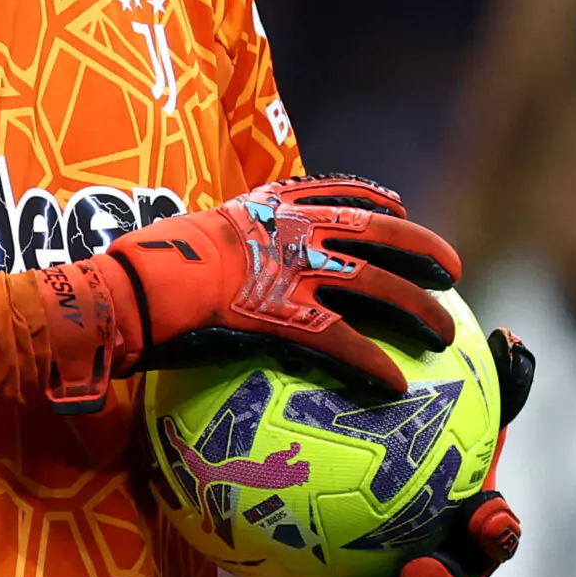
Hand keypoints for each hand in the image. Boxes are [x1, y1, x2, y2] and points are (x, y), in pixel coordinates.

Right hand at [32, 173, 461, 409]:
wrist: (124, 290)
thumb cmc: (141, 273)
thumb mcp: (186, 241)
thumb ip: (216, 252)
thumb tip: (211, 277)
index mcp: (267, 207)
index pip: (334, 192)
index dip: (374, 201)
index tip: (401, 211)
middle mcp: (289, 230)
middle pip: (375, 233)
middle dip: (420, 250)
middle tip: (451, 270)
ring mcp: (289, 270)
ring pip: (374, 285)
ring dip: (416, 309)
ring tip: (444, 335)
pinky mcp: (281, 314)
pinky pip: (341, 341)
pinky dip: (373, 361)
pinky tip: (396, 384)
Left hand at [277, 325, 535, 576]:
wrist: (367, 460)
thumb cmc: (424, 422)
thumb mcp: (452, 393)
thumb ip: (482, 373)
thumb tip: (508, 337)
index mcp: (473, 522)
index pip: (497, 534)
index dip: (498, 532)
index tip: (487, 518)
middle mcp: (444, 561)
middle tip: (415, 571)